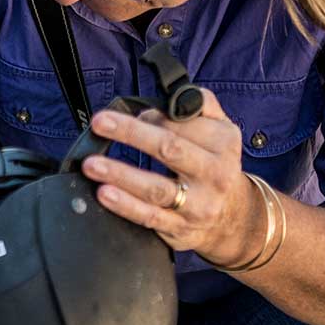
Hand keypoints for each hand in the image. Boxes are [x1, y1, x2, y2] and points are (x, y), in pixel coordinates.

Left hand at [79, 88, 265, 267]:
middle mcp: (215, 174)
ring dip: (120, 174)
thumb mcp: (222, 130)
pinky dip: (126, 206)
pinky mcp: (180, 228)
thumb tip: (172, 95)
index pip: (182, 124)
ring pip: (156, 188)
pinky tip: (105, 194)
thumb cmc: (214, 163)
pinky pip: (150, 217)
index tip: (130, 112)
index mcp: (223, 143)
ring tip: (92, 164)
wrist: (233, 218)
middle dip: (131, 133)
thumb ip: (200, 104)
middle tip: (99, 122)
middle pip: (169, 149)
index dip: (151, 116)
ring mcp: (198, 205)